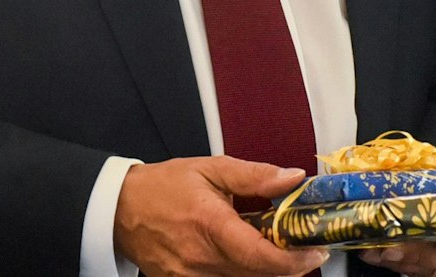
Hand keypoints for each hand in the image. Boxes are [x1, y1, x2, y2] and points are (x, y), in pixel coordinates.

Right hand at [115, 156, 329, 276]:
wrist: (119, 209)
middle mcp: (201, 259)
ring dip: (267, 269)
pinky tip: (249, 254)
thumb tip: (293, 177)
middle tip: (307, 247)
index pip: (262, 257)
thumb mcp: (211, 169)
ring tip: (278, 247)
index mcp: (210, 225)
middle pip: (259, 275)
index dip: (295, 260)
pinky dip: (245, 271)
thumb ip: (255, 175)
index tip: (316, 249)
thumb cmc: (163, 187)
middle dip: (290, 265)